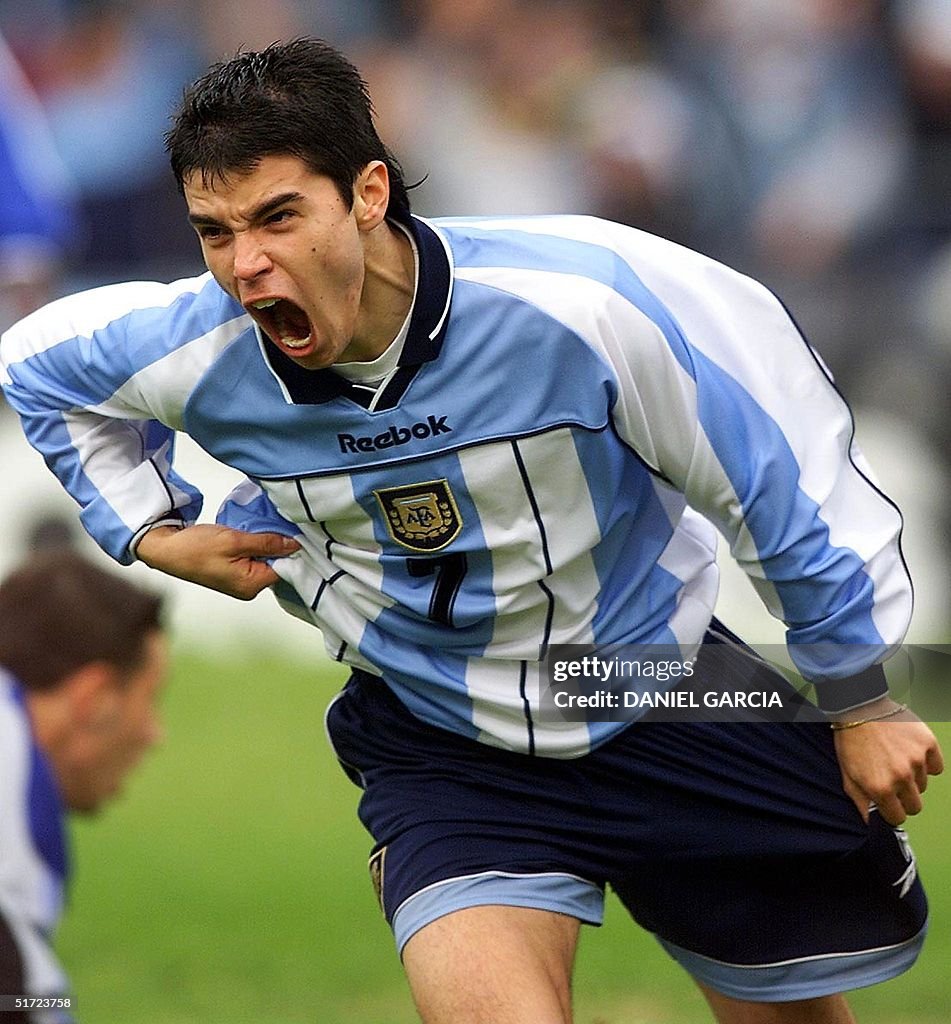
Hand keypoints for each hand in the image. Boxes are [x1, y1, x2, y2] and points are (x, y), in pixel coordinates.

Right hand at [135, 524, 299, 599]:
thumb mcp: (235, 540)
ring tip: (257, 527)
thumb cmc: (195, 548)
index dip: (289, 548)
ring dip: (263, 543)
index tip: (291, 530)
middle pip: (276, 564)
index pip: (285, 567)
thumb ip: (267, 543)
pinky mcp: (234, 574)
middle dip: (276, 545)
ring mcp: (241, 583)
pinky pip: (252, 559)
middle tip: (271, 524)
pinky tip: (248, 534)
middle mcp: (249, 589)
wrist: (166, 549)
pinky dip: (253, 546)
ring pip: (264, 560)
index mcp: (251, 586)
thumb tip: (294, 544)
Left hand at [832, 697, 943, 824]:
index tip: (887, 802)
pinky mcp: (928, 744)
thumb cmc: (850, 740)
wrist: (859, 707)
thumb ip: (861, 802)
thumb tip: (871, 822)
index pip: (898, 818)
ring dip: (912, 777)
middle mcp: (901, 777)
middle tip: (892, 780)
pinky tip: (909, 752)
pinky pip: (935, 766)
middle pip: (915, 805)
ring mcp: (917, 760)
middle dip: (903, 798)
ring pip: (923, 785)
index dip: (891, 810)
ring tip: (894, 759)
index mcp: (880, 788)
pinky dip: (926, 762)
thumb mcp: (847, 775)